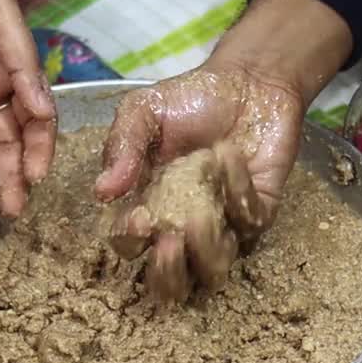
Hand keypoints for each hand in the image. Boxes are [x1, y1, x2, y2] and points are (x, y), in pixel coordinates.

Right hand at [96, 64, 304, 300]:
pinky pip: (249, 223)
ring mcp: (224, 226)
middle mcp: (184, 227)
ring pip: (214, 270)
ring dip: (205, 249)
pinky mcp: (260, 213)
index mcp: (148, 208)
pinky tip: (226, 154)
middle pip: (172, 282)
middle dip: (167, 273)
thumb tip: (102, 191)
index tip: (137, 218)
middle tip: (168, 243)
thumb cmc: (191, 98)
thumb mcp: (144, 111)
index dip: (130, 242)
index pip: (131, 246)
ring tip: (199, 215)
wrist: (248, 80)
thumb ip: (123, 146)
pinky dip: (236, 191)